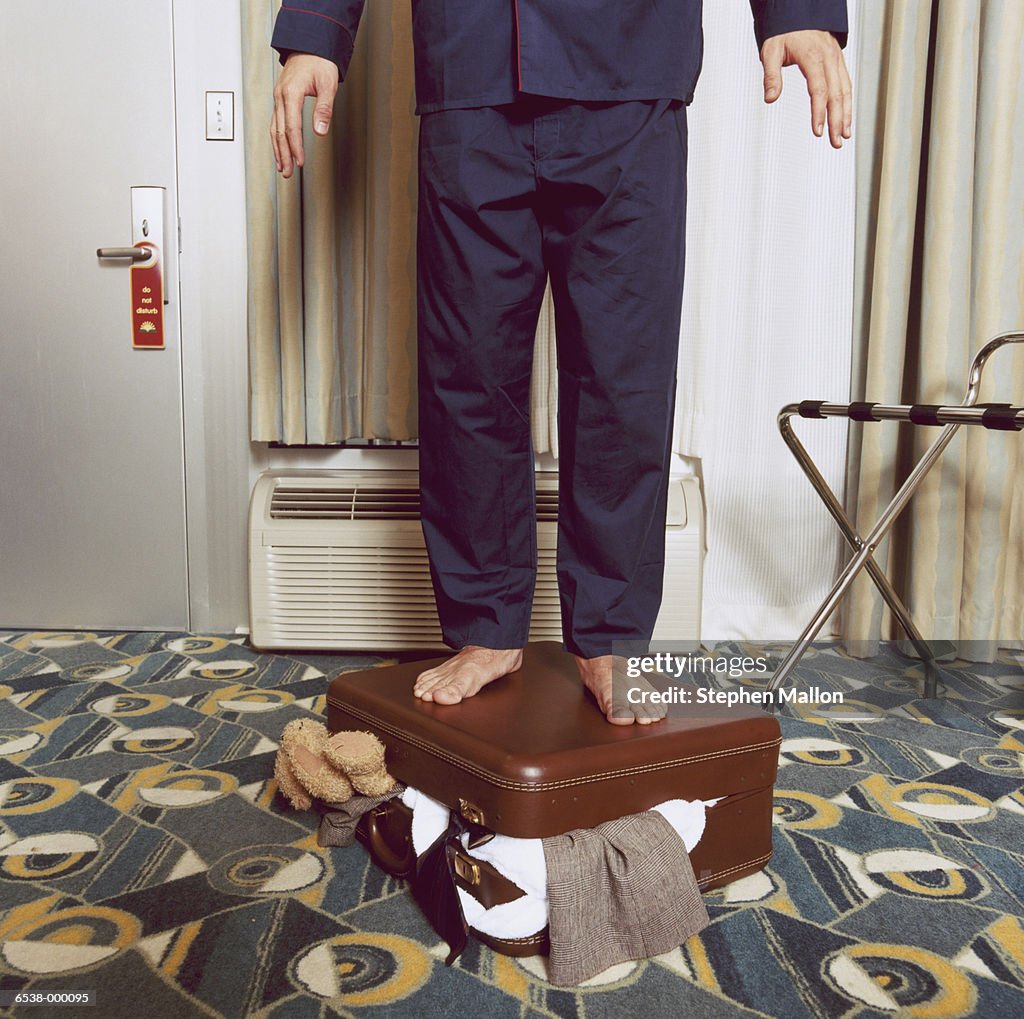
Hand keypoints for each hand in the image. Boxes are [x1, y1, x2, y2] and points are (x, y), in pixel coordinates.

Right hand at [270, 53, 339, 177]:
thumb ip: (324, 108)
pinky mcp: (280, 98)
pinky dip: (277, 138)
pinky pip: (276, 122)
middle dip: (284, 154)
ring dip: (278, 150)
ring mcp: (278, 98)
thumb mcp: (327, 84)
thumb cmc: (319, 61)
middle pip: (280, 131)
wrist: (310, 44)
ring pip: (274, 128)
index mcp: (290, 93)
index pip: (292, 127)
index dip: (296, 147)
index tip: (300, 162)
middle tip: (287, 173)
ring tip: (282, 167)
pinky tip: (280, 149)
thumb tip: (320, 130)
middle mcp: (280, 96)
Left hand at [761, 30, 851, 147]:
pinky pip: (846, 84)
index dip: (819, 112)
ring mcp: (836, 60)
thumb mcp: (771, 51)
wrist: (799, 12)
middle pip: (836, 94)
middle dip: (837, 120)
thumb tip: (770, 99)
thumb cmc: (785, 31)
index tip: (817, 131)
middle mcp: (829, 58)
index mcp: (814, 56)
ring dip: (846, 114)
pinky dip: (848, 102)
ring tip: (845, 135)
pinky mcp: (838, 62)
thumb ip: (771, 75)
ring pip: (845, 90)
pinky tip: (846, 118)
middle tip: (836, 142)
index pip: (819, 89)